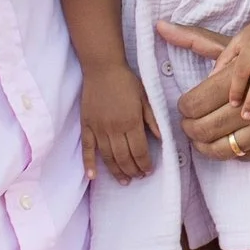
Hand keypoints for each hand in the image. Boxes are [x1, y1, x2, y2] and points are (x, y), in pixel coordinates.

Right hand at [77, 63, 159, 182]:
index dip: (145, 163)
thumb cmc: (126, 81)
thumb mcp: (146, 98)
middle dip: (132, 171)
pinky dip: (88, 164)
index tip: (149, 170)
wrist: (102, 68)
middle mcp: (114, 128)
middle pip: (124, 158)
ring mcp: (98, 128)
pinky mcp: (86, 126)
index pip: (139, 150)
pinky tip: (93, 176)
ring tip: (124, 180)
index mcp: (131, 121)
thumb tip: (163, 139)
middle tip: (138, 177)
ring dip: (116, 171)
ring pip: (107, 157)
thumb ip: (153, 119)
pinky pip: (87, 148)